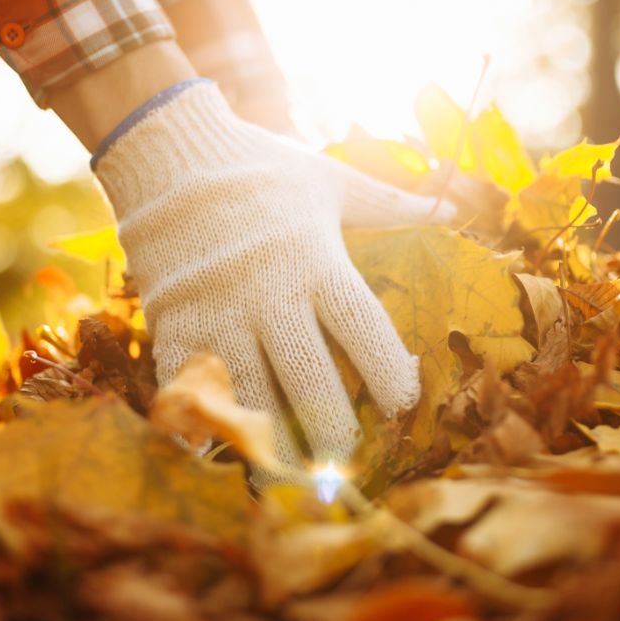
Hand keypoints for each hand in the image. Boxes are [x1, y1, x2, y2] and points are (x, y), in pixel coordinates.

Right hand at [93, 80, 455, 469]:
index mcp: (314, 258)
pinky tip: (216, 450)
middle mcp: (268, 291)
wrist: (167, 151)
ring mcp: (216, 311)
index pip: (362, 328)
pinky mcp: (171, 320)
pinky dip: (199, 422)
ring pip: (250, 394)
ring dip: (271, 438)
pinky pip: (186, 384)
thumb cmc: (259, 166)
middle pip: (309, 379)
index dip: (389, 373)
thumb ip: (387, 204)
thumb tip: (451, 208)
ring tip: (291, 470)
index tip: (404, 402)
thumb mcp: (329, 179)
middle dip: (332, 428)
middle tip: (347, 459)